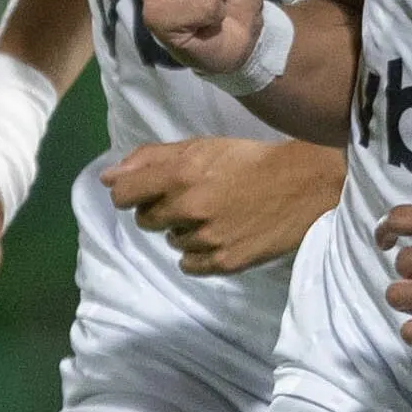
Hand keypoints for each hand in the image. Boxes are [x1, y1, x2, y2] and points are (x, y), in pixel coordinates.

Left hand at [104, 135, 339, 274]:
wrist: (303, 184)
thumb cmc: (249, 160)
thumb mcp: (201, 146)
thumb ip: (150, 158)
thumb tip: (108, 178)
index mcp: (180, 174)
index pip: (124, 195)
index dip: (130, 194)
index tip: (145, 192)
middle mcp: (188, 208)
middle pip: (147, 221)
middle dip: (162, 211)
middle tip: (192, 200)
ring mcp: (207, 238)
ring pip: (172, 242)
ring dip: (185, 231)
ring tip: (215, 216)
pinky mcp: (225, 261)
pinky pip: (190, 264)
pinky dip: (200, 253)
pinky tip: (220, 237)